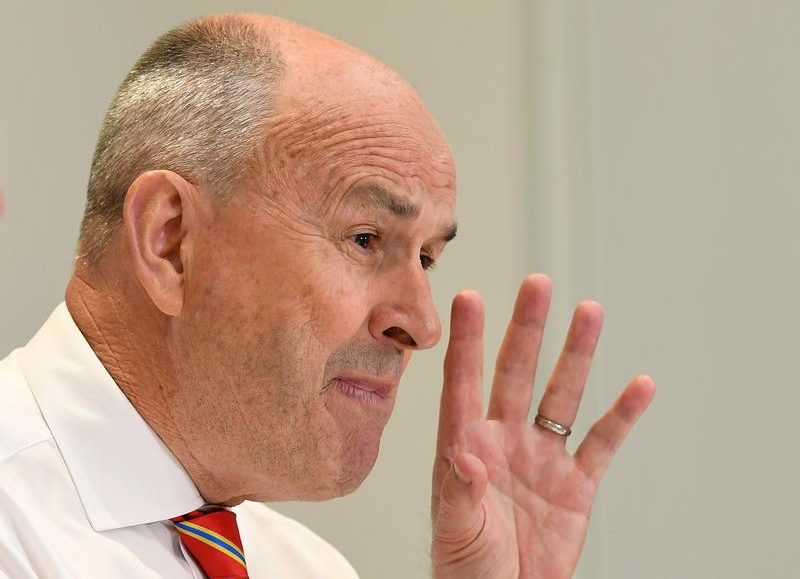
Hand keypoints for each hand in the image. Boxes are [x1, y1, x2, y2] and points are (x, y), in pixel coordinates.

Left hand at [431, 274, 654, 577]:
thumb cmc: (468, 566)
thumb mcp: (457, 529)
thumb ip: (461, 491)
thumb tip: (465, 455)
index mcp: (466, 445)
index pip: (464, 381)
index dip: (468, 340)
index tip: (469, 297)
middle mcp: (504, 439)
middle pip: (516, 372)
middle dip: (527, 329)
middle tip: (538, 284)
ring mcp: (541, 457)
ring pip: (561, 394)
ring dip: (576, 354)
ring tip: (590, 311)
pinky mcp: (576, 483)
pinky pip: (602, 441)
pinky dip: (621, 415)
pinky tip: (639, 384)